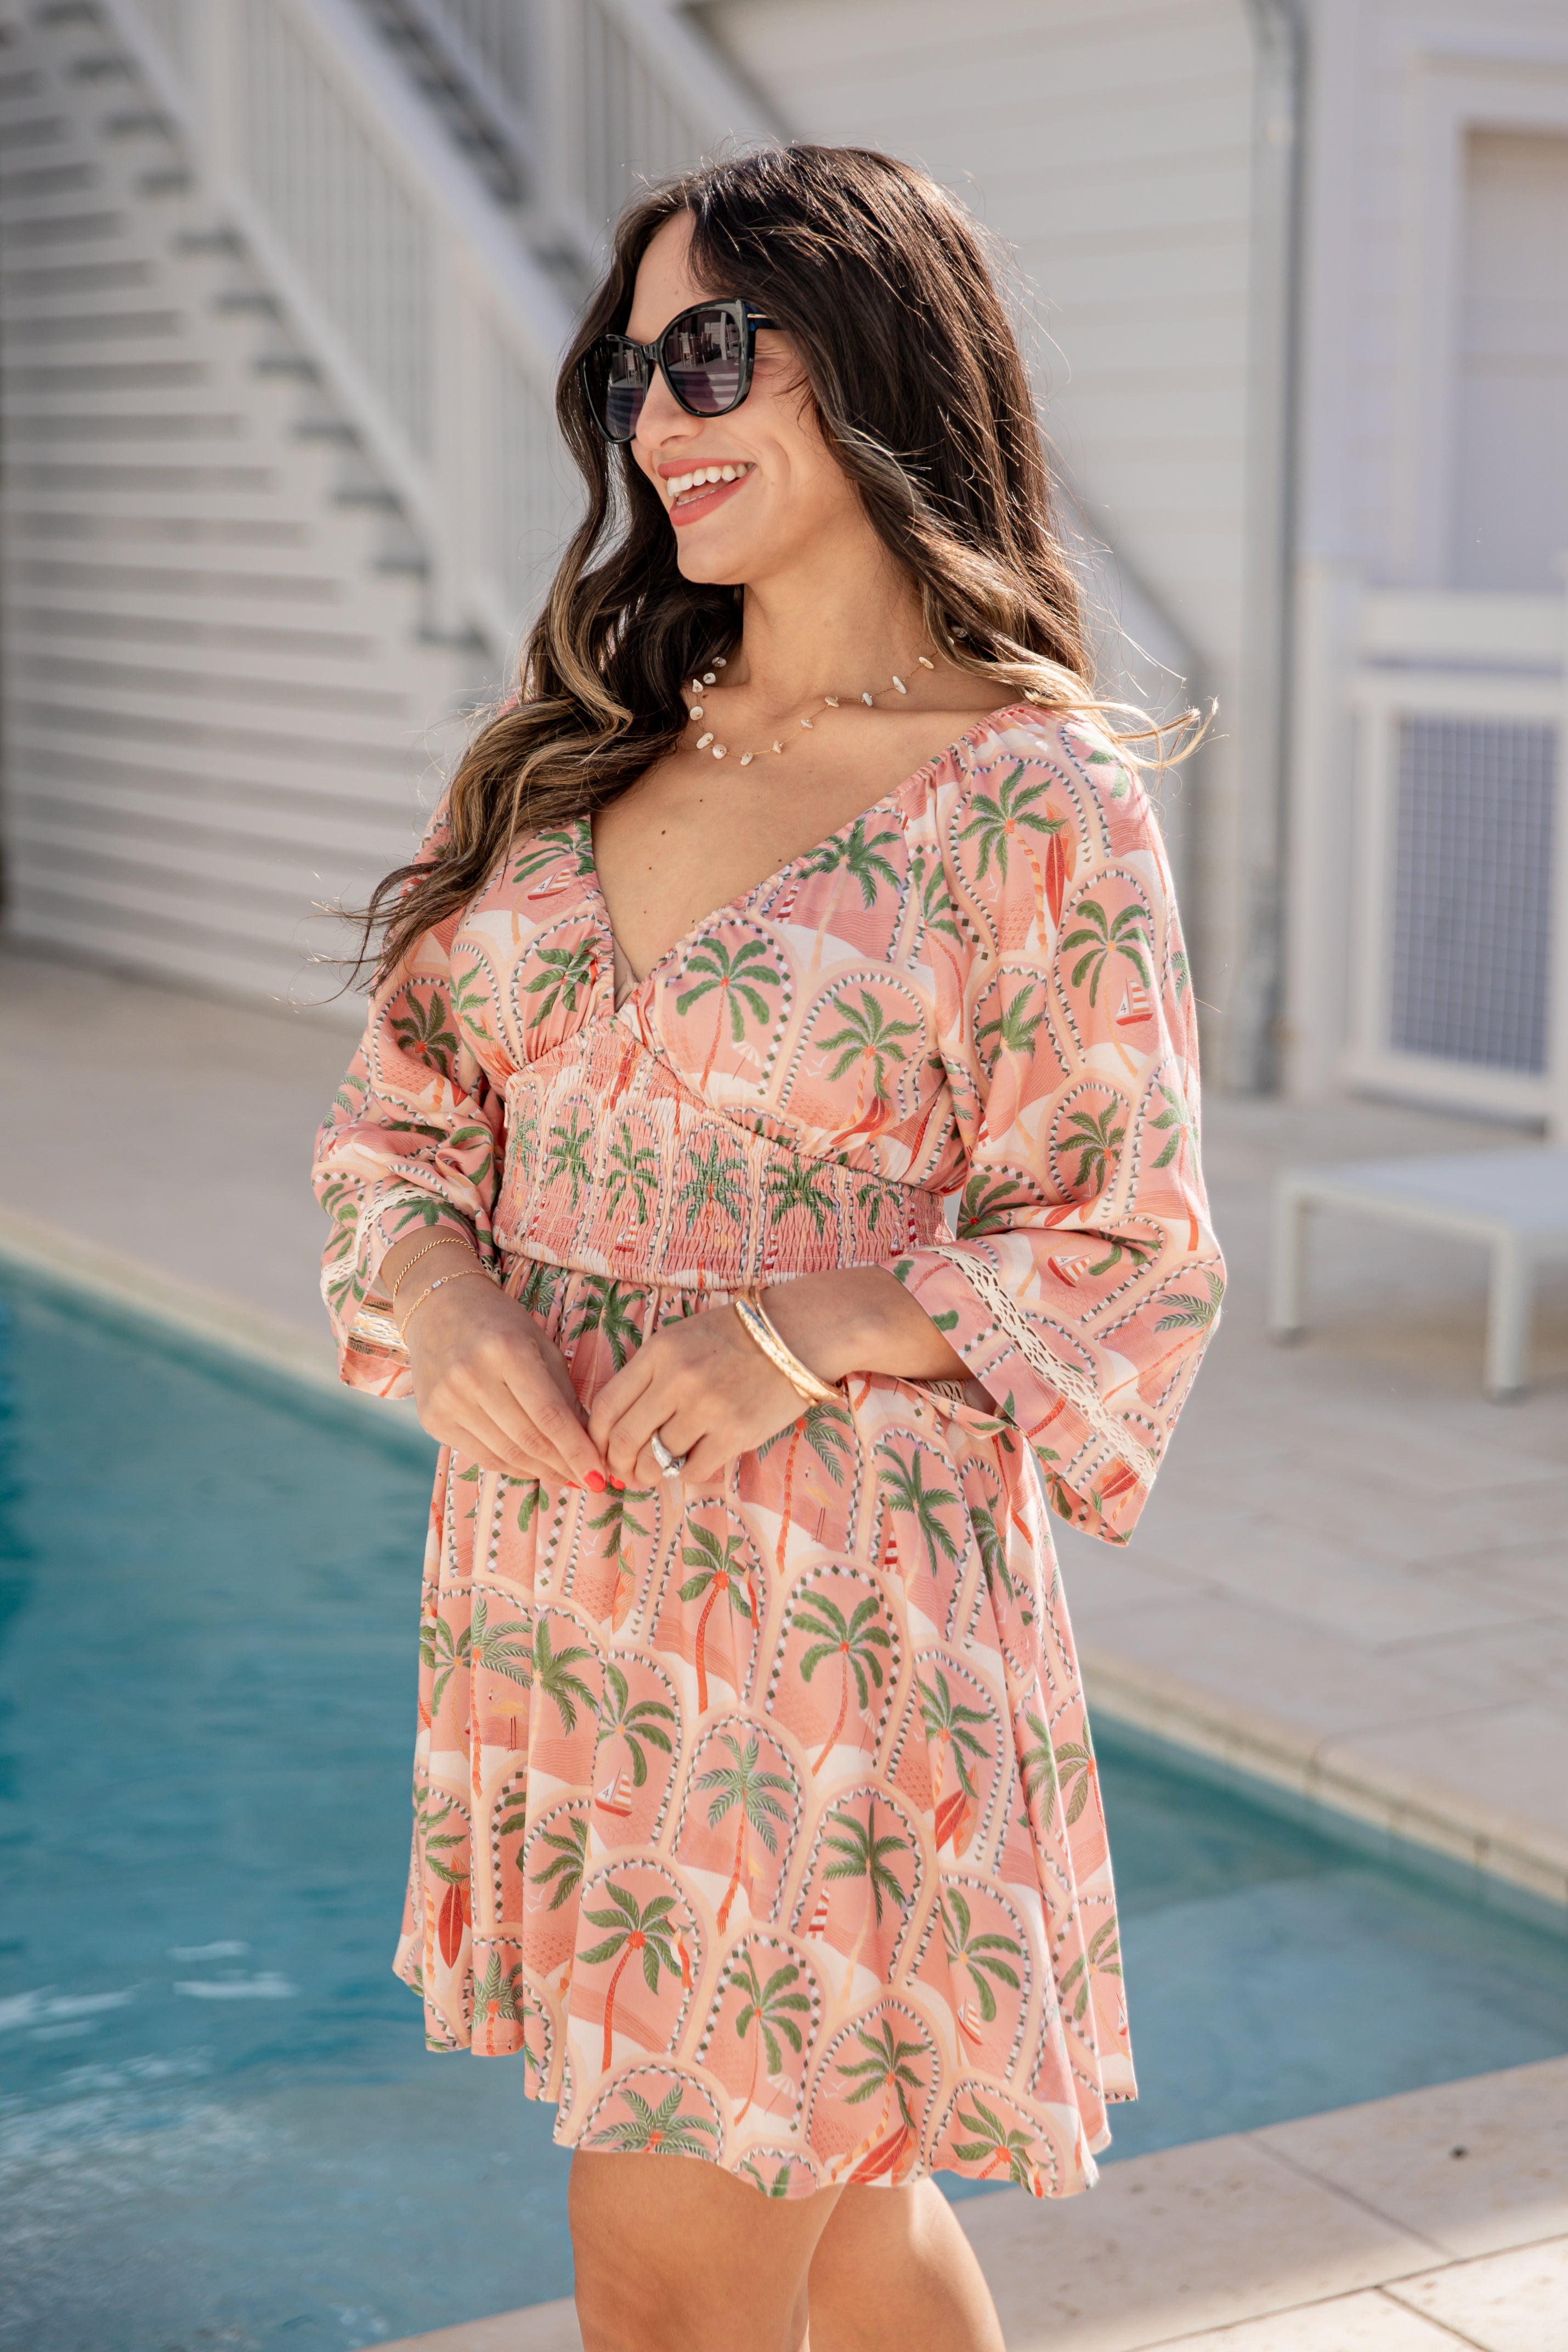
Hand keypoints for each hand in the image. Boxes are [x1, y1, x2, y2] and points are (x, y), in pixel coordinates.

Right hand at [404, 1274, 612, 1488]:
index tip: (601, 1477)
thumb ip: (565, 1395)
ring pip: (506, 1455)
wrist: (438, 1308)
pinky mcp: (433, 1420)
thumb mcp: (540, 1346)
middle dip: (565, 1467)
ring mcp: (448, 1401)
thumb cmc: (500, 1324)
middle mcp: (473, 1376)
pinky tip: (534, 1469)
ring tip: (566, 1478)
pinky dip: (513, 1468)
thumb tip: (591, 1445)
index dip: (578, 1452)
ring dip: (542, 1473)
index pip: (550, 1416)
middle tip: (589, 1482)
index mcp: (507, 1351)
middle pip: (529, 1440)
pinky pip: (482, 1457)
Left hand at [587, 1301, 806, 1490]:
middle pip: (625, 1438)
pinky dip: (684, 1474)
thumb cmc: (734, 1337)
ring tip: (652, 1474)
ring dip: (648, 1474)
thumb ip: (649, 1375)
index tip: (603, 1448)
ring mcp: (707, 1408)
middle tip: (624, 1471)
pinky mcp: (736, 1433)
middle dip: (618, 1463)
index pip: (607, 1406)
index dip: (597, 1437)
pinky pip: (693, 1470)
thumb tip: (619, 1427)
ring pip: (656, 1460)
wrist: (796, 1334)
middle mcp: (678, 1380)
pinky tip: (689, 1464)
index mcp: (658, 1352)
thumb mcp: (681, 1339)